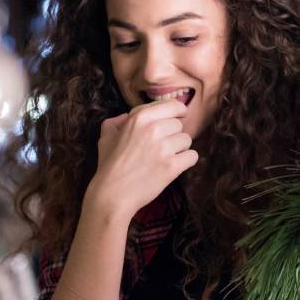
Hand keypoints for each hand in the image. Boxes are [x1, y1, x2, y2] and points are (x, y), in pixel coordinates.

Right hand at [86, 100, 197, 218]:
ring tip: (165, 158)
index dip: (177, 112)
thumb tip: (126, 116)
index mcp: (139, 118)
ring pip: (187, 140)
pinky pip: (192, 156)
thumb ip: (117, 121)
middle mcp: (153, 129)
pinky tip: (174, 166)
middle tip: (161, 147)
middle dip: (173, 135)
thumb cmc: (109, 165)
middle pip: (179, 125)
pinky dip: (186, 161)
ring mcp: (163, 148)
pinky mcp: (172, 166)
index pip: (172, 105)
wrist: (113, 194)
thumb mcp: (106, 136)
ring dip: (179, 149)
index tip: (177, 117)